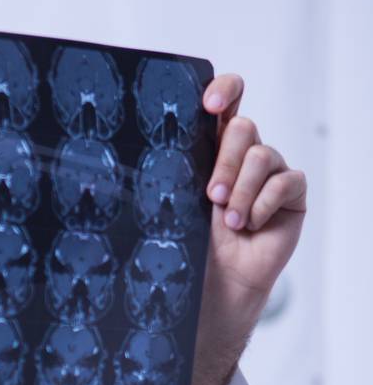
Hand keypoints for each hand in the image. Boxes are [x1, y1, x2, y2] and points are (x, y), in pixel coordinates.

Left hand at [183, 72, 306, 384]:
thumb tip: (94, 165)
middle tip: (209, 196)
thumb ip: (154, 178)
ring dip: (241, 188)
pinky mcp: (290, 197)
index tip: (210, 103)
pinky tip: (249, 227)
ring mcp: (268, 174)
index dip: (224, 90)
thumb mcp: (164, 209)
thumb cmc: (183, 253)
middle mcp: (240, 156)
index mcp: (209, 150)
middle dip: (225, 159)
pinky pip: (288, 181)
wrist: (211, 295)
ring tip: (228, 220)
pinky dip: (265, 203)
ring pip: (264, 153)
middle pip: (243, 126)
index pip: (226, 99)